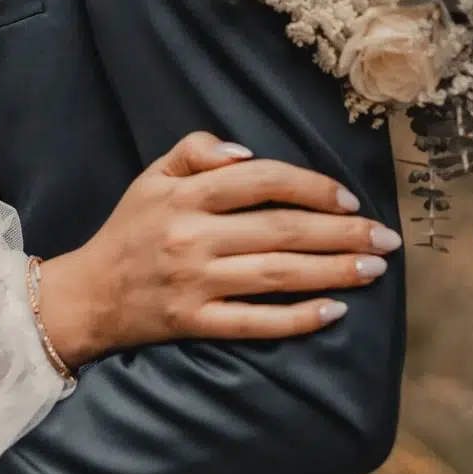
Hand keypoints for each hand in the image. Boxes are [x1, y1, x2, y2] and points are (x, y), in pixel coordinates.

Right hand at [37, 132, 398, 366]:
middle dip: (341, 232)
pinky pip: (254, 322)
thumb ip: (195, 150)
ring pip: (276, 275)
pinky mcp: (195, 323)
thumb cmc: (129, 230)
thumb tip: (244, 151)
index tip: (349, 197)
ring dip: (332, 271)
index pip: (261, 181)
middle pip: (281, 230)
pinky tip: (334, 312)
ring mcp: (195, 283)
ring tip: (374, 268)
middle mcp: (192, 237)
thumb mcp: (151, 176)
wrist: (86, 296)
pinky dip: (296, 319)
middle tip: (386, 238)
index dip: (311, 186)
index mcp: (185, 194)